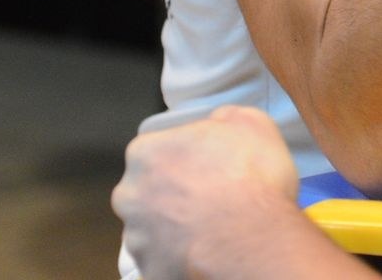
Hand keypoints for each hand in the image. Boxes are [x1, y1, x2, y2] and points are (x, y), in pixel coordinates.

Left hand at [112, 106, 298, 279]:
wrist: (251, 240)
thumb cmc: (249, 178)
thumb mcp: (252, 123)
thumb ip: (225, 117)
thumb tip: (218, 123)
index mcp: (146, 152)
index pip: (159, 149)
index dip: (187, 157)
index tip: (210, 166)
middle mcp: (130, 194)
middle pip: (149, 189)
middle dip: (174, 193)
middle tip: (211, 197)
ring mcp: (136, 237)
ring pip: (153, 227)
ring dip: (175, 226)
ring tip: (212, 227)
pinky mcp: (148, 270)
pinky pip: (163, 259)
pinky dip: (180, 255)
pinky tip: (207, 250)